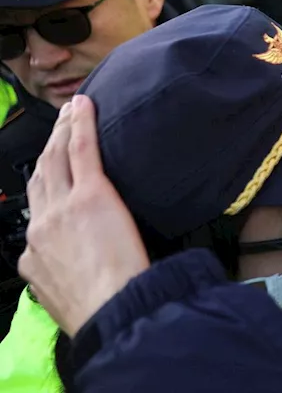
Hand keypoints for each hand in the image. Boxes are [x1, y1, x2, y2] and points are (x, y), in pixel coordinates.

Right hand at [19, 95, 149, 336]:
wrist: (111, 311)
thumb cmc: (101, 312)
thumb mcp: (63, 299)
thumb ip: (60, 277)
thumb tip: (69, 271)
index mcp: (33, 254)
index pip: (35, 213)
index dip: (43, 188)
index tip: (48, 174)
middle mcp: (41, 225)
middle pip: (41, 177)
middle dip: (47, 150)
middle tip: (56, 129)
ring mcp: (62, 206)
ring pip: (56, 159)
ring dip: (61, 131)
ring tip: (70, 112)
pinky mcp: (90, 194)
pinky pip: (82, 150)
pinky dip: (81, 124)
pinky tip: (83, 105)